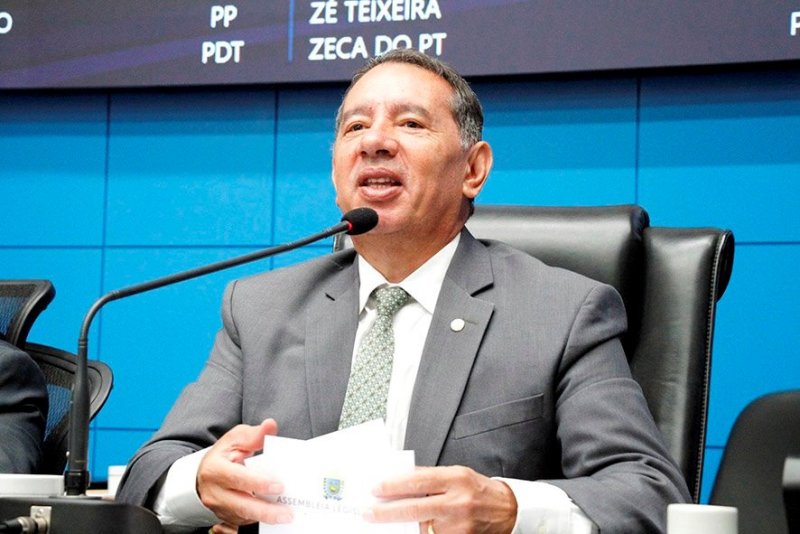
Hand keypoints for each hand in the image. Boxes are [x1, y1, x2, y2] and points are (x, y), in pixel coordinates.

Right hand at [197, 418, 292, 526]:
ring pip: (243, 517)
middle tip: (287, 513)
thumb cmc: (224, 454)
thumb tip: (270, 426)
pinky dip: (259, 521)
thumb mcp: (235, 439)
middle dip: (265, 511)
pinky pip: (243, 523)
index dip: (258, 483)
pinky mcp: (225, 517)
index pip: (238, 478)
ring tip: (285, 516)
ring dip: (265, 518)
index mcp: (214, 470)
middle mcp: (214, 492)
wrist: (206, 473)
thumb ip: (254, 435)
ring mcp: (219, 508)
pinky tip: (274, 518)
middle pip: (241, 505)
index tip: (279, 486)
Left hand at [366, 465, 516, 533]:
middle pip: (415, 508)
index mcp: (456, 479)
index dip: (394, 486)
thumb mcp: (456, 474)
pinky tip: (407, 531)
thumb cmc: (478, 489)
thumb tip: (399, 481)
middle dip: (387, 512)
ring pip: (421, 528)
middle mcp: (458, 502)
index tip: (375, 489)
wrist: (507, 509)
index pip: (419, 482)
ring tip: (384, 523)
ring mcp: (459, 525)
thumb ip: (430, 478)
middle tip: (368, 512)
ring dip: (401, 527)